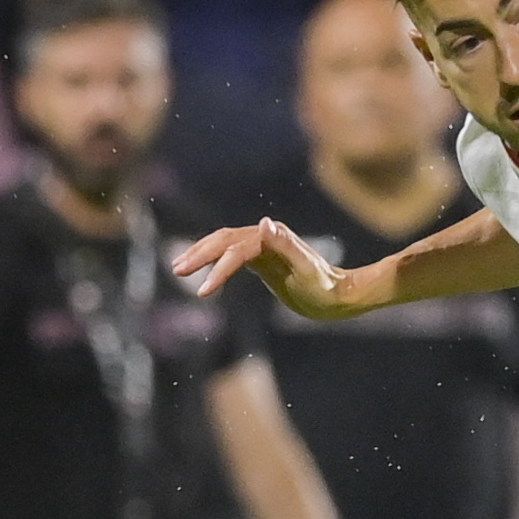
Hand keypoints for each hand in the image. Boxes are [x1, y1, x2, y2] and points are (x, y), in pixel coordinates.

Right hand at [172, 220, 362, 319]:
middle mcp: (266, 237)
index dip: (218, 268)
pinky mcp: (262, 260)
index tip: (204, 291)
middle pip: (223, 240)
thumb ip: (286, 246)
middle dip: (199, 254)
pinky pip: (232, 257)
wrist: (341, 296)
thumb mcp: (307, 270)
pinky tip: (203, 274)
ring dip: (201, 254)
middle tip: (177, 271)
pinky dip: (215, 263)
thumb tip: (264, 223)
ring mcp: (263, 247)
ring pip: (224, 245)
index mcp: (273, 239)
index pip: (236, 251)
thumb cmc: (325, 287)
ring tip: (179, 269)